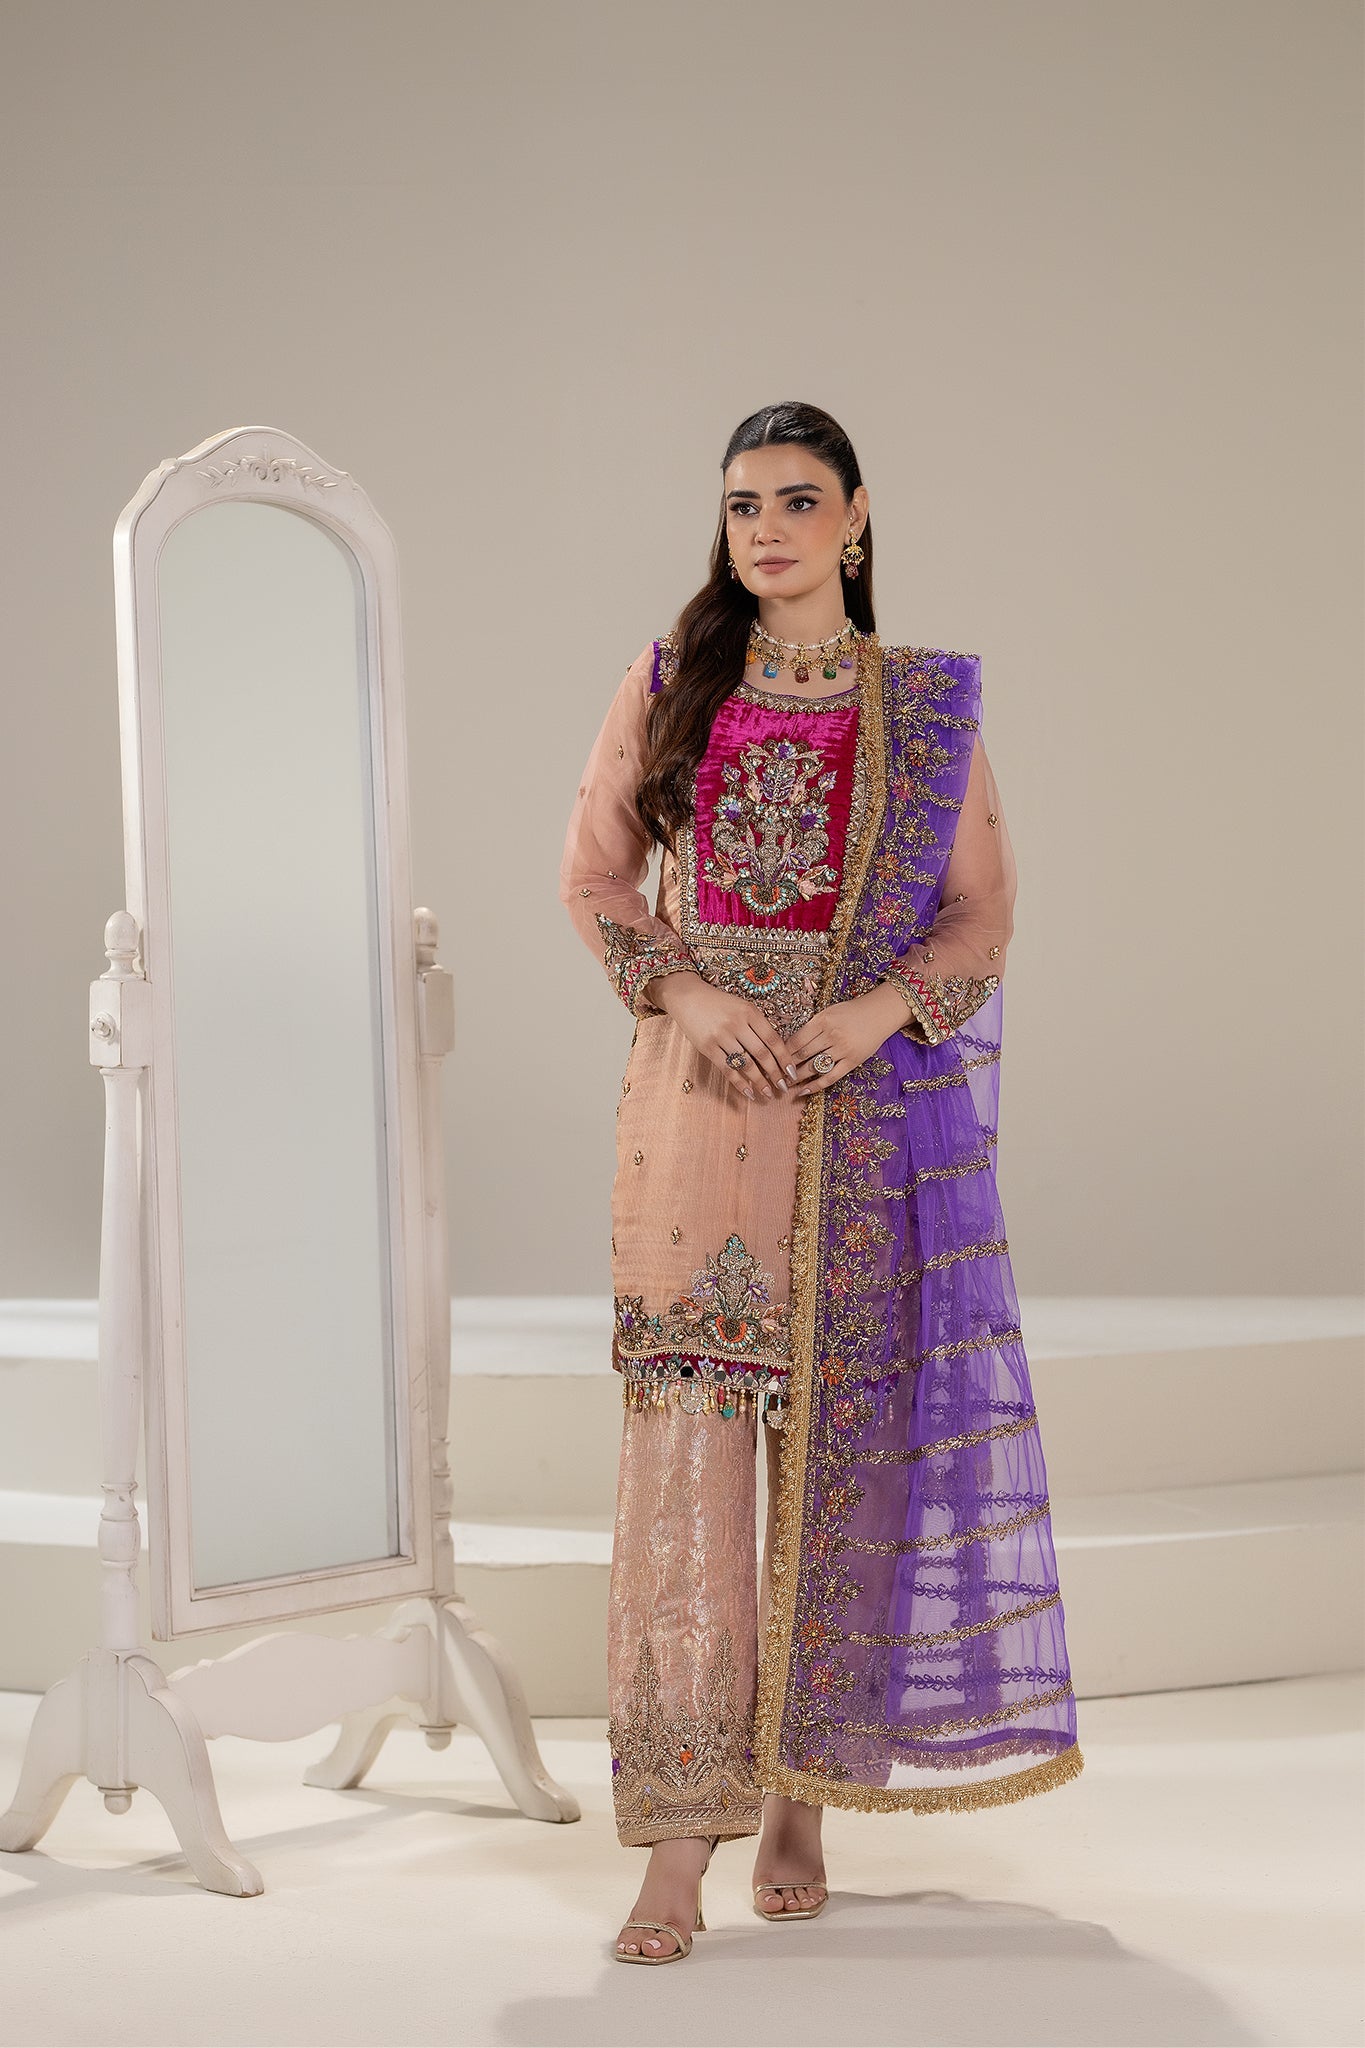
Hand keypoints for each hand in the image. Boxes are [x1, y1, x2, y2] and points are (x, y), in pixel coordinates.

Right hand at [648, 972, 795, 1102]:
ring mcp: (721, 1036)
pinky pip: (727, 1069)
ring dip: (759, 1081)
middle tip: (783, 1087)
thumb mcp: (742, 1007)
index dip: (785, 1058)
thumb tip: (775, 1053)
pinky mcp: (707, 1047)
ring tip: (768, 1093)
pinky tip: (749, 1092)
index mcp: (750, 1012)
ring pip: (746, 1064)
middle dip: (775, 1073)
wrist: (687, 997)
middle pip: (762, 1053)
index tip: (792, 1072)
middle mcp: (737, 1023)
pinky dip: (739, 1083)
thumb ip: (757, 1025)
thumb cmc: (718, 1003)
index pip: (773, 1039)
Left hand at [784, 984, 910, 1098]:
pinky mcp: (852, 1061)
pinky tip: (803, 1091)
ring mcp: (842, 1049)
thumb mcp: (828, 1013)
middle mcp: (831, 1035)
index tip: (771, 1060)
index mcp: (822, 1021)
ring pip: (814, 1067)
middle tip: (774, 1075)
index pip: (796, 1040)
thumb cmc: (851, 1012)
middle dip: (786, 1067)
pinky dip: (815, 1086)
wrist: (879, 1013)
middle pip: (802, 1055)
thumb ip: (811, 1027)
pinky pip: (831, 1077)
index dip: (781, 1053)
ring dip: (797, 1077)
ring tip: (786, 1084)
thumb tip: (788, 1044)